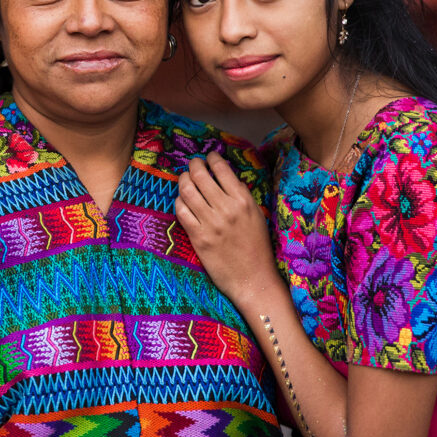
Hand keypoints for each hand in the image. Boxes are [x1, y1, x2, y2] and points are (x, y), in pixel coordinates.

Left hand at [175, 152, 278, 306]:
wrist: (253, 279)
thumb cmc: (257, 248)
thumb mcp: (256, 216)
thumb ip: (242, 196)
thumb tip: (227, 177)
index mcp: (244, 200)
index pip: (222, 169)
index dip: (212, 158)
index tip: (209, 157)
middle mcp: (226, 209)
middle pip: (201, 176)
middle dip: (194, 165)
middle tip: (193, 164)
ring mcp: (211, 223)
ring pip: (188, 191)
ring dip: (183, 180)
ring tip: (185, 178)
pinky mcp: (198, 238)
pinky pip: (181, 211)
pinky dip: (179, 201)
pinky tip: (182, 200)